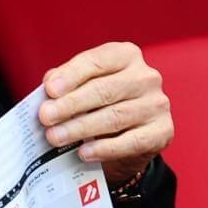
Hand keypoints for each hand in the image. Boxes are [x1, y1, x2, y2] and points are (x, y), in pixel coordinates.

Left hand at [38, 42, 172, 186]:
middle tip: (45, 117)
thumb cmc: (98, 104)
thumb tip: (50, 86)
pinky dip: (104, 148)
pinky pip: (131, 141)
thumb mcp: (81, 86)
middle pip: (104, 90)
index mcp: (125, 55)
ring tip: (55, 137)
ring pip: (114, 117)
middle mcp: (146, 76)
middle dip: (71, 104)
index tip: (50, 90)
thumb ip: (65, 82)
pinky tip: (83, 152)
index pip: (96, 62)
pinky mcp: (162, 131)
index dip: (71, 75)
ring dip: (80, 128)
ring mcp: (157, 104)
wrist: (127, 138)